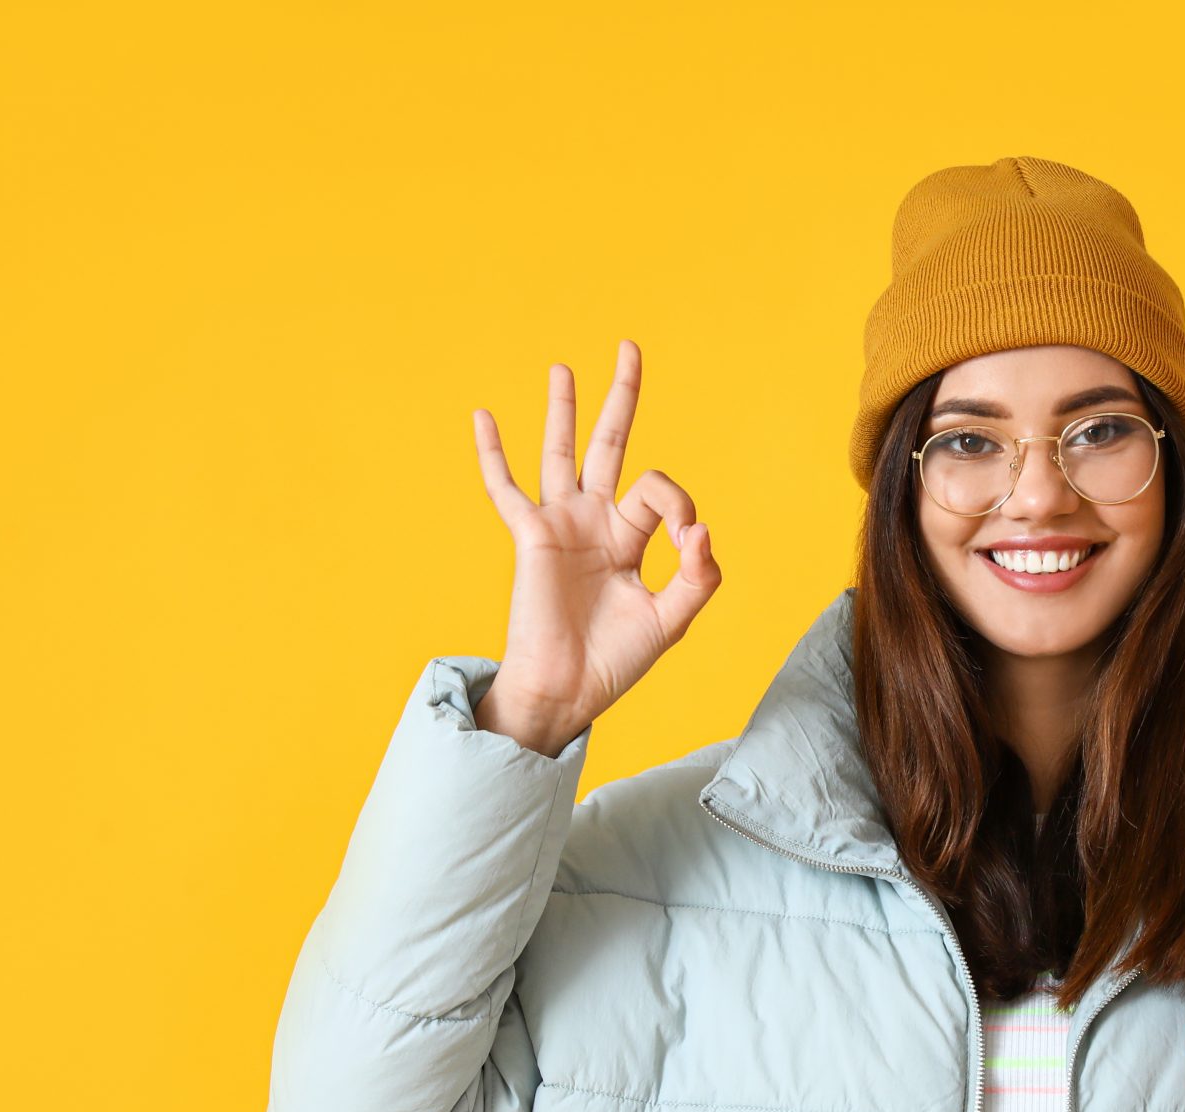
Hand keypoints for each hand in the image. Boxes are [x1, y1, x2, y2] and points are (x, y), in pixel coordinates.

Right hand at [470, 339, 723, 751]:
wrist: (569, 690)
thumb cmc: (616, 661)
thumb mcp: (672, 620)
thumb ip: (698, 577)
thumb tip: (701, 529)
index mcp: (631, 538)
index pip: (660, 492)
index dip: (681, 507)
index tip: (688, 545)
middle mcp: (596, 522)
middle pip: (611, 445)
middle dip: (622, 397)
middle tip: (629, 348)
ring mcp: (561, 524)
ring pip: (561, 452)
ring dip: (563, 409)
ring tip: (563, 367)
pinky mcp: (530, 536)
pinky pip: (505, 488)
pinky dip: (492, 453)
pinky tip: (483, 415)